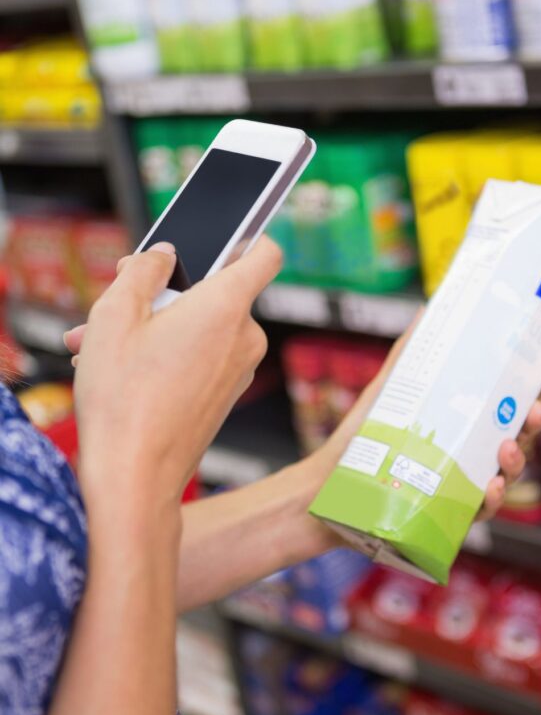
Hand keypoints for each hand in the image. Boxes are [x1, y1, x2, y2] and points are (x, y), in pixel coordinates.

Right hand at [69, 237, 280, 505]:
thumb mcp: (115, 316)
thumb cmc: (123, 398)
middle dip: (161, 296)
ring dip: (154, 331)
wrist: (135, 477)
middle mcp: (245, 337)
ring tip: (102, 351)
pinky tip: (125, 375)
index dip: (244, 237)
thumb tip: (163, 255)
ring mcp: (239, 370)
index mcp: (226, 306)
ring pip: (199, 329)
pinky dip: (166, 358)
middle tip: (112, 311)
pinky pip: (201, 359)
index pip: (263, 253)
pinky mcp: (227, 396)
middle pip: (212, 293)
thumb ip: (142, 271)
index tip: (219, 238)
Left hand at [311, 314, 540, 521]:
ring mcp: (461, 487)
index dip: (531, 386)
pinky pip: (478, 512)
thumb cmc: (363, 437)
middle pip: (515, 439)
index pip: (507, 404)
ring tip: (507, 447)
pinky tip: (491, 486)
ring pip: (504, 476)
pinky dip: (490, 500)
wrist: (329, 484)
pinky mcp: (447, 516)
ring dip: (516, 462)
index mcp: (463, 424)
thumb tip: (427, 310)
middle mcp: (468, 455)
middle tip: (536, 409)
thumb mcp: (390, 390)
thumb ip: (410, 353)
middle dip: (533, 425)